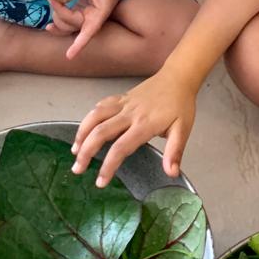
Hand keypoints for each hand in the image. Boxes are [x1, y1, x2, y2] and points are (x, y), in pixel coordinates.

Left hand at [45, 0, 119, 59]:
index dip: (78, 45)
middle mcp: (89, 21)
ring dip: (55, 14)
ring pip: (64, 25)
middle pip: (70, 24)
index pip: (88, 33)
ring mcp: (82, 18)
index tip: (69, 56)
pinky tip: (51, 0)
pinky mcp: (77, 13)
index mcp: (97, 16)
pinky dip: (56, 11)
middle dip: (59, 12)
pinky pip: (63, 19)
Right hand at [71, 66, 197, 186]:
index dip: (108, 166)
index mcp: (144, 125)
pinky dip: (90, 118)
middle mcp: (130, 114)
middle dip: (86, 152)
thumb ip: (175, 151)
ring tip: (75, 150)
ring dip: (82, 133)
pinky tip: (86, 129)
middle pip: (101, 132)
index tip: (100, 182)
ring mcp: (123, 103)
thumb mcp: (183, 129)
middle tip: (77, 169)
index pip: (120, 148)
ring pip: (95, 116)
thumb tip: (171, 173)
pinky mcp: (121, 97)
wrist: (178, 77)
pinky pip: (101, 106)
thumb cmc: (181, 105)